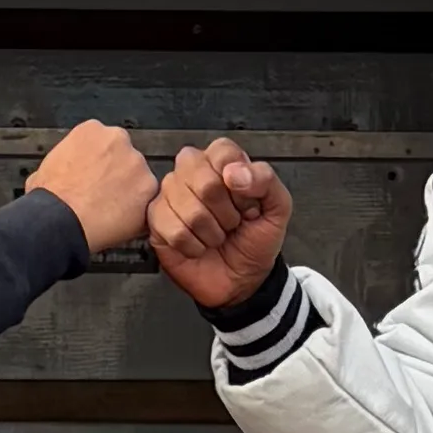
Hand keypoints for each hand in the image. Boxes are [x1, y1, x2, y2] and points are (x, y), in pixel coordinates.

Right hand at [29, 120, 156, 255]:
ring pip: (139, 178)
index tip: (97, 176)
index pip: (106, 143)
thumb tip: (63, 171)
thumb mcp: (46, 166)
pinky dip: (140, 212)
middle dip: (119, 175)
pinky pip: (149, 201)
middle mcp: (117, 140)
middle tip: (105, 195)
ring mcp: (136, 162)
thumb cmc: (50, 197)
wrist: (60, 220)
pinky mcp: (148, 186)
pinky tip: (121, 221)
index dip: (102, 164)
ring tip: (111, 211)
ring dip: (131, 193)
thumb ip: (66, 160)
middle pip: (126, 158)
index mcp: (91, 130)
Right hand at [149, 140, 292, 316]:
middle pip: (201, 178)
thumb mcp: (277, 209)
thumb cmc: (255, 241)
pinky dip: (193, 245)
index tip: (247, 203)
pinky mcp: (155, 220)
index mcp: (221, 162)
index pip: (222, 152)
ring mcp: (170, 194)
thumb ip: (266, 180)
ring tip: (216, 235)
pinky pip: (172, 229)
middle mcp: (192, 172)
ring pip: (186, 206)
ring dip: (210, 232)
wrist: (242, 281)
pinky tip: (198, 246)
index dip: (239, 183)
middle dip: (224, 211)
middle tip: (231, 223)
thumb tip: (234, 172)